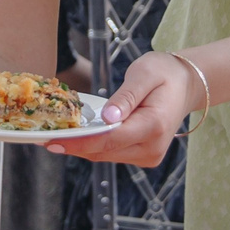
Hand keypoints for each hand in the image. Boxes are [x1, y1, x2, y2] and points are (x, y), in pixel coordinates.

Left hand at [50, 50, 198, 164]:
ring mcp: (148, 155)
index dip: (80, 141)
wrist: (185, 85)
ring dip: (81, 146)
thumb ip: (126, 96)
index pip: (110, 139)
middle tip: (44, 137)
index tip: (54, 141)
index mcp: (154, 126)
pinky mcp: (143, 156)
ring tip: (55, 135)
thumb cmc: (164, 74)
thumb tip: (107, 118)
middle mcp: (152, 147)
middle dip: (74, 145)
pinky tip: (76, 135)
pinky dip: (93, 145)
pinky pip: (111, 153)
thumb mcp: (145, 74)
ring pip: (105, 155)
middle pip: (104, 151)